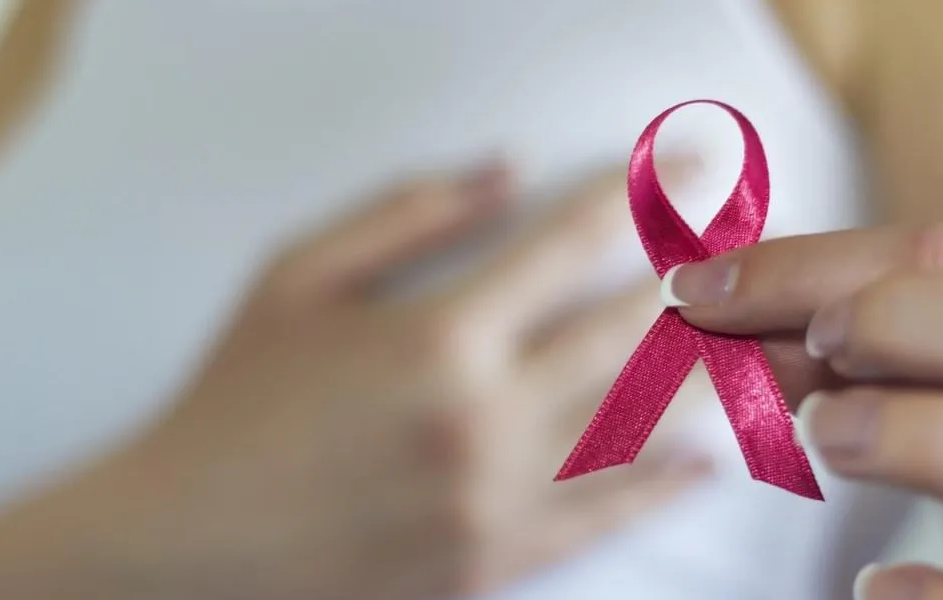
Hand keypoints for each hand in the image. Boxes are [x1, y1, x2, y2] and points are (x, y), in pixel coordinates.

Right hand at [0, 159, 705, 599]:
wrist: (188, 541)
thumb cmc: (234, 398)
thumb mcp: (296, 278)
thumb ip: (408, 214)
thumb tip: (508, 167)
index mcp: (437, 335)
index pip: (569, 249)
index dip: (638, 202)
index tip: (686, 173)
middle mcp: (485, 417)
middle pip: (628, 335)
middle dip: (696, 279)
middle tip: (749, 245)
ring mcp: (497, 497)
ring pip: (637, 428)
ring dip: (705, 377)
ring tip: (754, 341)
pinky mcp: (492, 560)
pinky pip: (603, 518)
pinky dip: (664, 486)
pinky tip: (707, 458)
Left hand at [664, 222, 942, 597]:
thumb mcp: (939, 389)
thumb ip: (845, 349)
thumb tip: (716, 308)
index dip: (804, 265)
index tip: (692, 289)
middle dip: (895, 320)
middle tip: (807, 350)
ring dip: (910, 433)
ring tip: (822, 437)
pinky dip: (942, 598)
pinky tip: (876, 586)